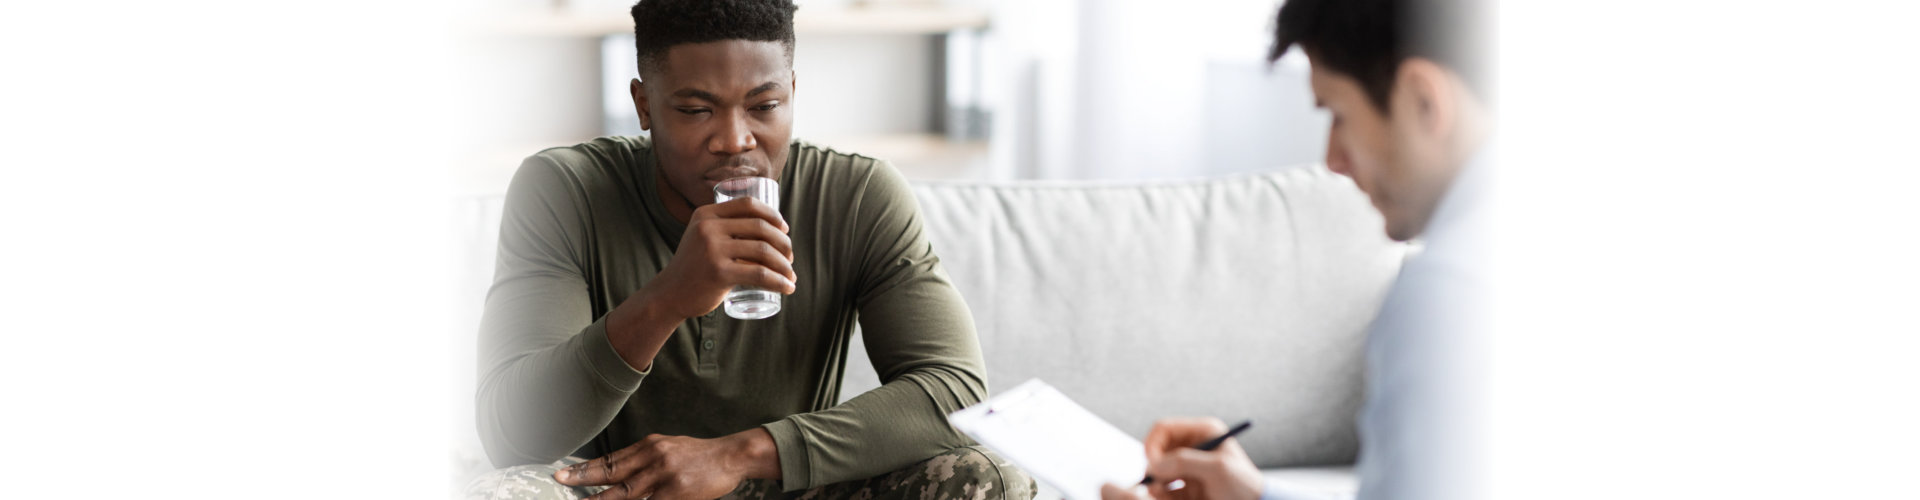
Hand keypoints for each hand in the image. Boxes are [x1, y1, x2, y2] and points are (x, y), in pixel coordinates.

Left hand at [553, 428, 779, 499]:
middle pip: (612, 474)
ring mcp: (665, 476)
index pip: (611, 459)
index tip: (564, 473)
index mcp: (650, 445)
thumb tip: (618, 472)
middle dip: (584, 480)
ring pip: (625, 494)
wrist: (731, 456)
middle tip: (562, 482)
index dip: (586, 468)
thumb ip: (645, 459)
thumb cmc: (700, 456)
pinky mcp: (677, 493)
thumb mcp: (669, 448)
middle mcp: (654, 457)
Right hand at [641, 197, 795, 320]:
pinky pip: (759, 274)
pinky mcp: (719, 272)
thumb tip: (768, 230)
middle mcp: (708, 227)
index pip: (748, 204)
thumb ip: (724, 229)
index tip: (785, 229)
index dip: (772, 215)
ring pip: (763, 250)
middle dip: (783, 243)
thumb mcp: (703, 238)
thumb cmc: (694, 267)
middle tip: (790, 258)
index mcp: (706, 214)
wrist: (669, 294)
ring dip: (784, 264)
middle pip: (760, 227)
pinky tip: (788, 287)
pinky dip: (779, 281)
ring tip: (790, 276)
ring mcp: (713, 249)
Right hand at [1106, 417, 1263, 499]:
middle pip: (1156, 450)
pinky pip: (1162, 488)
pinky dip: (1161, 494)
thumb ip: (1184, 461)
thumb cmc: (1244, 486)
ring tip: (1163, 495)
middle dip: (1153, 468)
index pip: (1164, 429)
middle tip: (1156, 485)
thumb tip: (1154, 465)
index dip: (1152, 445)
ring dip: (1156, 484)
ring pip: (1157, 471)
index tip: (1152, 466)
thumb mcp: (1217, 469)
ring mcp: (1188, 467)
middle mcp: (1192, 446)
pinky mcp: (1185, 486)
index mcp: (1202, 431)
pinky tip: (1170, 499)